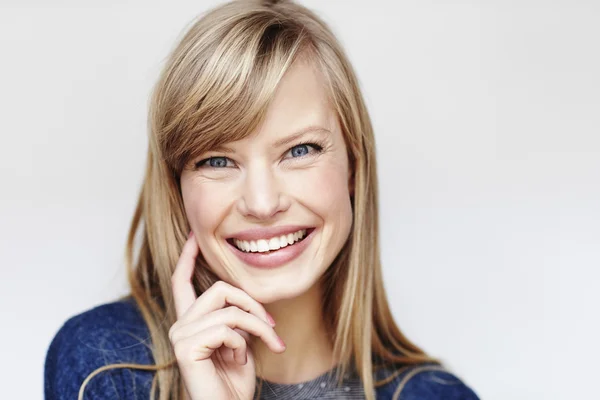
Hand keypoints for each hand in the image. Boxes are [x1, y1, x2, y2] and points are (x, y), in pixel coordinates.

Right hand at [169, 231, 285, 399]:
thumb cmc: (234, 381)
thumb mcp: (240, 341)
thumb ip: (236, 317)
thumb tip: (247, 298)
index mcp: (190, 321)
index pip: (181, 281)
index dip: (188, 256)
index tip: (195, 235)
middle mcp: (180, 325)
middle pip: (220, 288)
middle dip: (252, 304)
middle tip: (270, 326)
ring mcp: (180, 336)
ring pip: (230, 309)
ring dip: (257, 327)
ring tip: (266, 346)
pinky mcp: (186, 347)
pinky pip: (227, 328)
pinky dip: (243, 344)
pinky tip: (239, 362)